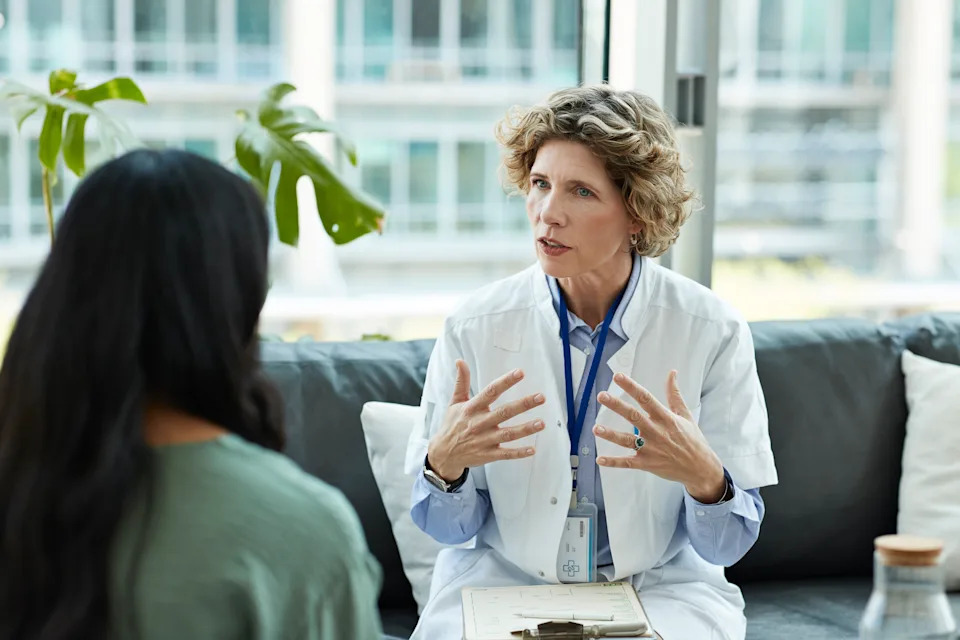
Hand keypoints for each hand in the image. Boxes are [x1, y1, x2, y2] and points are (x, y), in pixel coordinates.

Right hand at [426, 360, 545, 481]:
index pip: (491, 392)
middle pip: (504, 412)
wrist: (443, 454)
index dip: (505, 382)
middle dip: (523, 405)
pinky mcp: (488, 455)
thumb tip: (460, 361)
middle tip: (541, 397)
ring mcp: (484, 440)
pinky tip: (532, 449)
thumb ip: (461, 382)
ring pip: (508, 434)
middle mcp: (479, 423)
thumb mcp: (454, 402)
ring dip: (525, 429)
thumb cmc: (452, 425)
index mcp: (471, 408)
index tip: (520, 373)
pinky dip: (519, 453)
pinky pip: (505, 454)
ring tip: (542, 423)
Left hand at [593, 370, 725, 503]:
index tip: (618, 377)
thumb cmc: (693, 439)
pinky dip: (614, 462)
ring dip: (611, 434)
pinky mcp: (647, 464)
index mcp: (666, 418)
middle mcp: (657, 432)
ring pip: (627, 440)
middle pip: (633, 416)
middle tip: (601, 396)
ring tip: (596, 428)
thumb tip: (672, 372)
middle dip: (617, 406)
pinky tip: (600, 460)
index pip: (646, 398)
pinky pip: (628, 463)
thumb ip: (674, 394)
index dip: (631, 387)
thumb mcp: (685, 415)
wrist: (701, 468)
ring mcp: (651, 449)